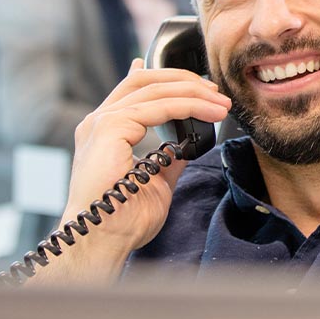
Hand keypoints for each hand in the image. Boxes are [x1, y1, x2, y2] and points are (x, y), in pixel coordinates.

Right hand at [62, 60, 231, 259]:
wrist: (102, 240)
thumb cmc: (122, 220)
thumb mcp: (155, 181)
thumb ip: (168, 158)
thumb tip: (186, 145)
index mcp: (103, 133)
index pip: (131, 91)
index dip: (162, 78)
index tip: (193, 82)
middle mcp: (98, 122)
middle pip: (144, 81)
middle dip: (183, 82)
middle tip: (215, 92)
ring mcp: (101, 122)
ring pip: (155, 90)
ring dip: (193, 93)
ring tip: (221, 104)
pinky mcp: (110, 128)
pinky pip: (158, 107)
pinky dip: (188, 106)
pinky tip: (209, 112)